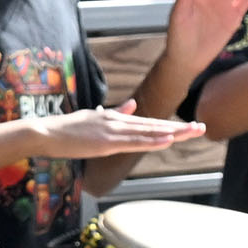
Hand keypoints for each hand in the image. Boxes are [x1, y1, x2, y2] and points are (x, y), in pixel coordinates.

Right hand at [26, 102, 202, 159]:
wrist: (45, 132)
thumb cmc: (65, 128)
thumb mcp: (92, 117)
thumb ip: (115, 112)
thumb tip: (131, 105)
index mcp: (115, 117)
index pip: (148, 122)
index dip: (168, 124)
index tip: (187, 126)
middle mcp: (118, 122)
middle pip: (154, 125)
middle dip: (179, 128)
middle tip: (201, 128)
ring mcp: (113, 131)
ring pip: (148, 133)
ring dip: (172, 133)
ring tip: (191, 133)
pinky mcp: (106, 142)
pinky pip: (134, 143)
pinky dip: (152, 141)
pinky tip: (166, 140)